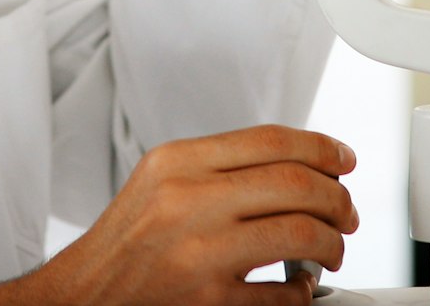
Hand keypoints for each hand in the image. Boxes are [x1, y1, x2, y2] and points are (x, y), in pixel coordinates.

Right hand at [0, 125, 358, 305]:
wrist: (84, 296)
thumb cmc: (127, 243)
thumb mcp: (161, 182)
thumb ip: (218, 166)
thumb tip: (296, 164)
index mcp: (177, 162)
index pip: (271, 140)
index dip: (322, 148)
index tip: (343, 160)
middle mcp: (187, 200)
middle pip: (296, 184)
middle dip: (337, 199)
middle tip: (345, 214)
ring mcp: (199, 251)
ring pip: (301, 233)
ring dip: (331, 244)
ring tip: (330, 251)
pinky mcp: (208, 300)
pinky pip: (281, 292)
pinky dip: (303, 291)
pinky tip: (296, 287)